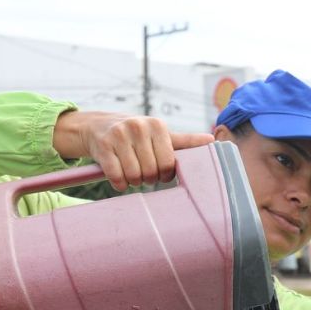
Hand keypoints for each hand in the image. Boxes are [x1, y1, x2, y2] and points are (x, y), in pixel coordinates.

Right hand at [52, 110, 213, 191]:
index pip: (169, 163)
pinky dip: (119, 183)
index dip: (165, 174)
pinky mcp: (103, 147)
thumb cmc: (136, 135)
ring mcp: (119, 135)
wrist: (98, 126)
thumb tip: (212, 140)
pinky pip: (116, 177)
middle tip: (144, 173)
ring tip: (132, 174)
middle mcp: (138, 126)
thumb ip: (184, 141)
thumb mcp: (159, 135)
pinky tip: (119, 177)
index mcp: (157, 125)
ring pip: (134, 176)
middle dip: (149, 178)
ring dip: (133, 182)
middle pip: (152, 171)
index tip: (160, 171)